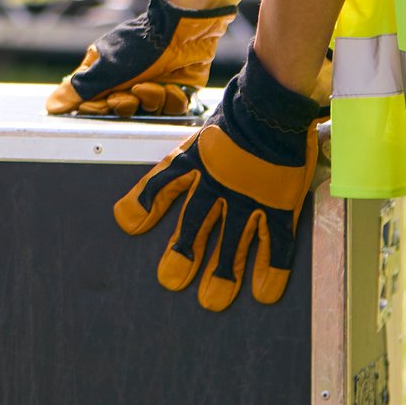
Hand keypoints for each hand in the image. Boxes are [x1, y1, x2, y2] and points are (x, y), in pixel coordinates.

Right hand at [45, 0, 236, 116]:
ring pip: (147, 111)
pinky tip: (171, 85)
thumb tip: (49, 106)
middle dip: (127, 104)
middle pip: (121, 110)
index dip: (99, 108)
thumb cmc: (140, 46)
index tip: (104, 103)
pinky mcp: (175, 90)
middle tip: (130, 94)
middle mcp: (127, 80)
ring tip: (154, 84)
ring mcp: (152, 85)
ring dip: (151, 100)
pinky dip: (171, 98)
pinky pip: (170, 108)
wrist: (183, 33)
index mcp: (104, 71)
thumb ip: (78, 90)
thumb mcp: (105, 68)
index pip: (93, 103)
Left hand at [112, 100, 318, 311]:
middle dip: (182, 253)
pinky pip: (275, 242)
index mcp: (196, 160)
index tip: (127, 224)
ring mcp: (248, 195)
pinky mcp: (278, 202)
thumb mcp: (203, 133)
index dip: (143, 204)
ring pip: (232, 241)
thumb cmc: (238, 115)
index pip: (163, 183)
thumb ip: (187, 156)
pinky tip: (264, 292)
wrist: (275, 104)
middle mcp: (217, 182)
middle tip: (170, 280)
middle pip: (195, 224)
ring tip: (211, 300)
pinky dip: (271, 269)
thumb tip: (160, 173)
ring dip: (222, 271)